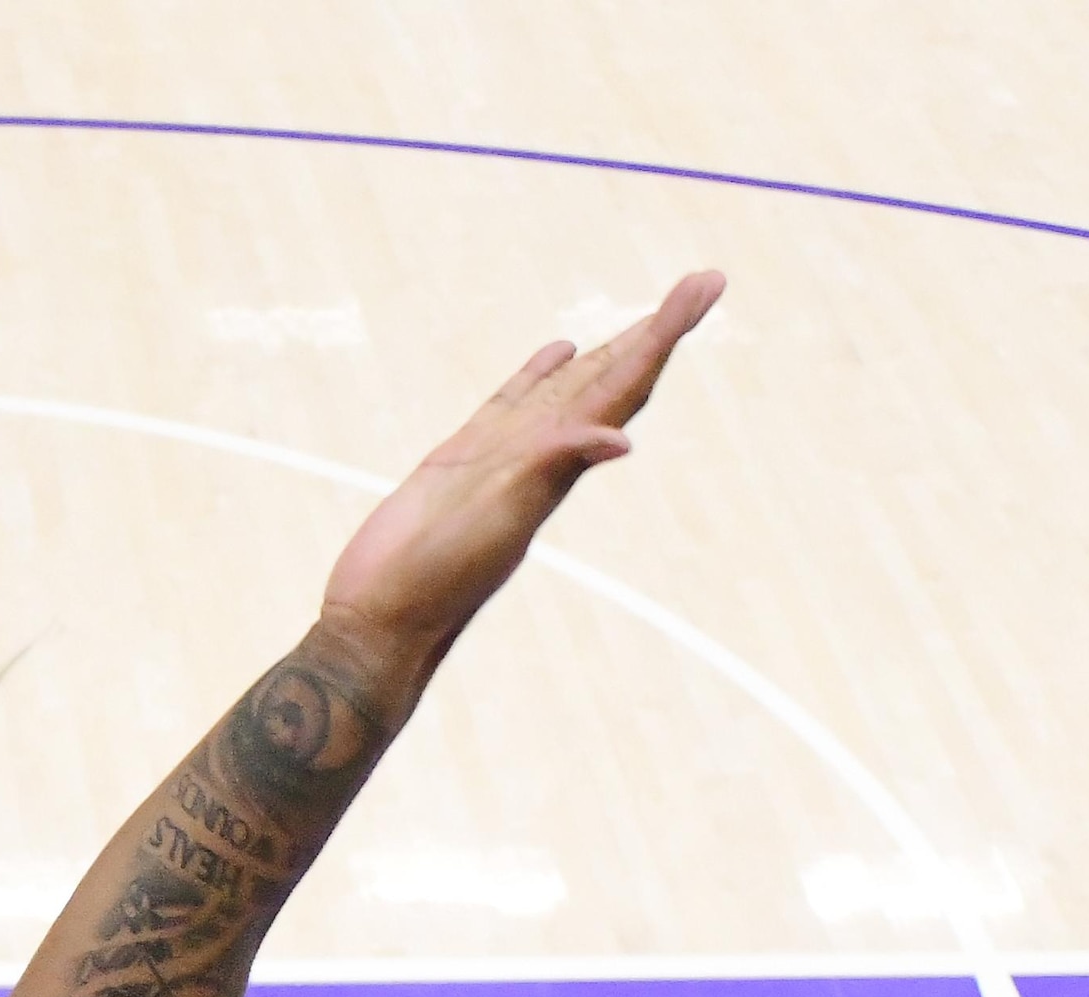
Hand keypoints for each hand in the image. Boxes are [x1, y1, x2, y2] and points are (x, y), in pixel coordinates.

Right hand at [318, 274, 723, 674]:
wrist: (383, 620)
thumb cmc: (437, 581)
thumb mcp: (500, 520)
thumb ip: (550, 470)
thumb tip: (618, 438)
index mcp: (558, 463)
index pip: (626, 384)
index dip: (665, 335)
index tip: (704, 287)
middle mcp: (543, 456)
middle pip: (614, 378)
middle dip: (659, 330)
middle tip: (704, 283)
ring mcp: (504, 455)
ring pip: (571, 387)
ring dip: (612, 350)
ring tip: (651, 316)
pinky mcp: (464, 457)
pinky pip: (516, 402)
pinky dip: (542, 373)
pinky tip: (561, 349)